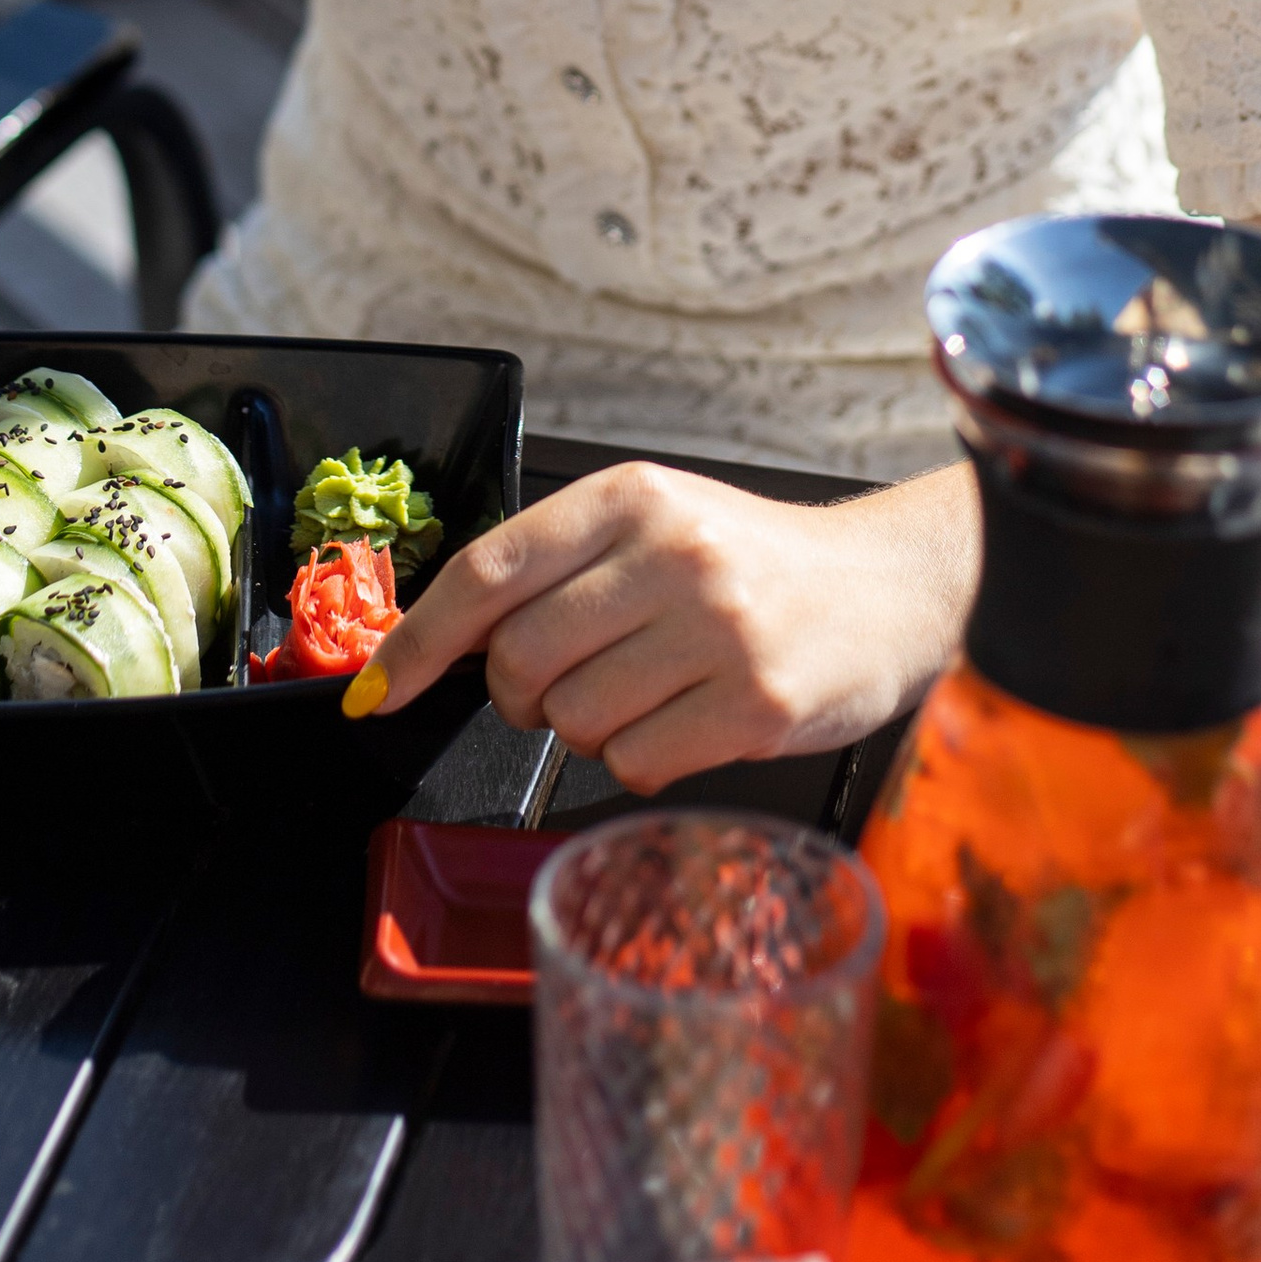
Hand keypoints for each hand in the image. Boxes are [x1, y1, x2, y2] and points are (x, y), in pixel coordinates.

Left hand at [350, 458, 977, 791]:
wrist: (884, 591)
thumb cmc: (749, 563)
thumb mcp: (652, 527)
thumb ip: (553, 569)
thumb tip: (434, 644)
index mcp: (630, 497)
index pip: (488, 570)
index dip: (417, 640)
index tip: (376, 688)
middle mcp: (671, 554)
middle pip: (519, 660)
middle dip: (521, 693)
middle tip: (567, 683)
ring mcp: (717, 632)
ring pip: (572, 721)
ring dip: (588, 726)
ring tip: (650, 690)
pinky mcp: (755, 706)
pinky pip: (633, 765)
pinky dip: (640, 759)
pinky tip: (686, 721)